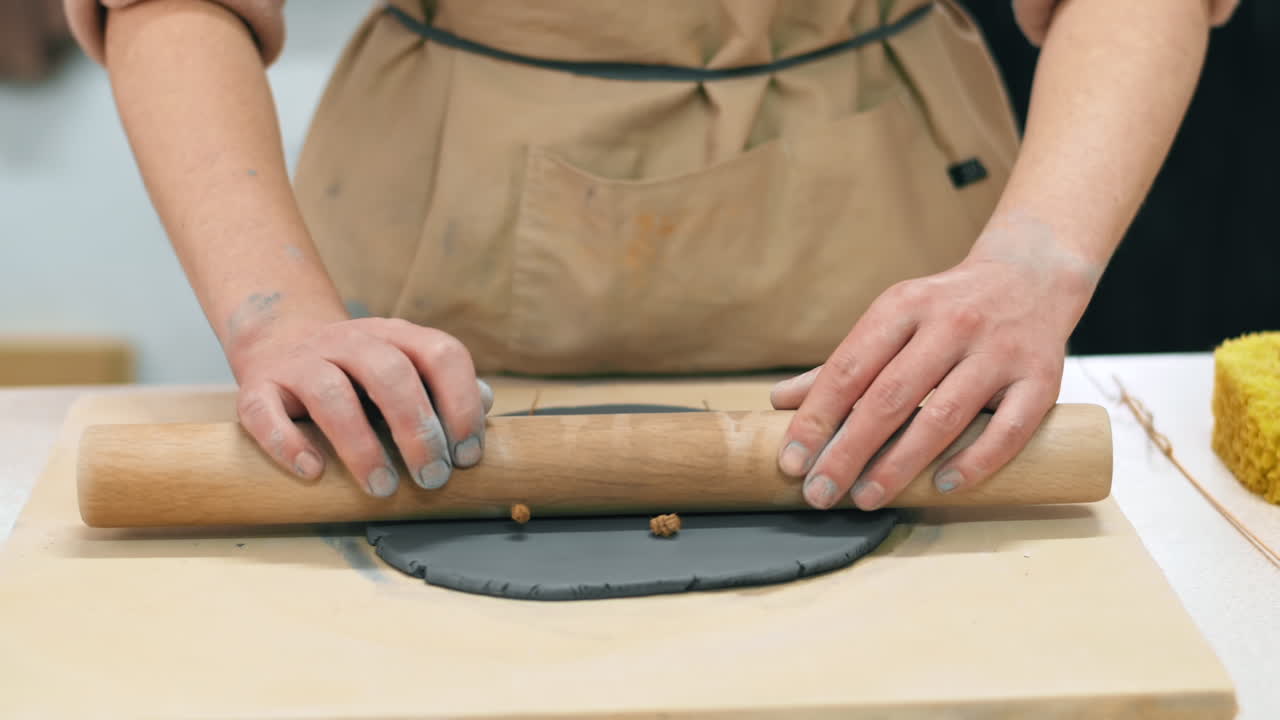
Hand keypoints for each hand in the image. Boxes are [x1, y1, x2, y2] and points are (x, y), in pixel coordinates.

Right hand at [230, 316, 491, 496]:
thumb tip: (487, 403)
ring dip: (361, 446)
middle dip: (418, 431)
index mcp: (396, 336)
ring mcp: (301, 361)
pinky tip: (313, 472)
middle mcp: (350, 341)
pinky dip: (288, 444)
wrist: (281, 339)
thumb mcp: (405, 366)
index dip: (461, 403)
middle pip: (391, 375)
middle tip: (432, 478)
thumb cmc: (358, 371)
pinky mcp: (258, 386)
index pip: (441, 354)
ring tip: (382, 488)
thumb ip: (442, 386)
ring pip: (331, 393)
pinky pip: (266, 412)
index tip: (467, 455)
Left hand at [771, 236, 1098, 510]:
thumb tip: (781, 403)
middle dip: (848, 451)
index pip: (848, 368)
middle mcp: (951, 324)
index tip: (790, 461)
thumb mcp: (893, 319)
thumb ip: (844, 364)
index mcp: (903, 306)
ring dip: (900, 464)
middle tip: (819, 493)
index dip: (816, 418)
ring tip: (866, 498)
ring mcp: (998, 351)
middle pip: (889, 397)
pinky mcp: (1041, 378)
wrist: (1031, 275)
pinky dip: (974, 462)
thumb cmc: (947, 309)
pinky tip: (940, 486)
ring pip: (944, 415)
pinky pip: (1007, 429)